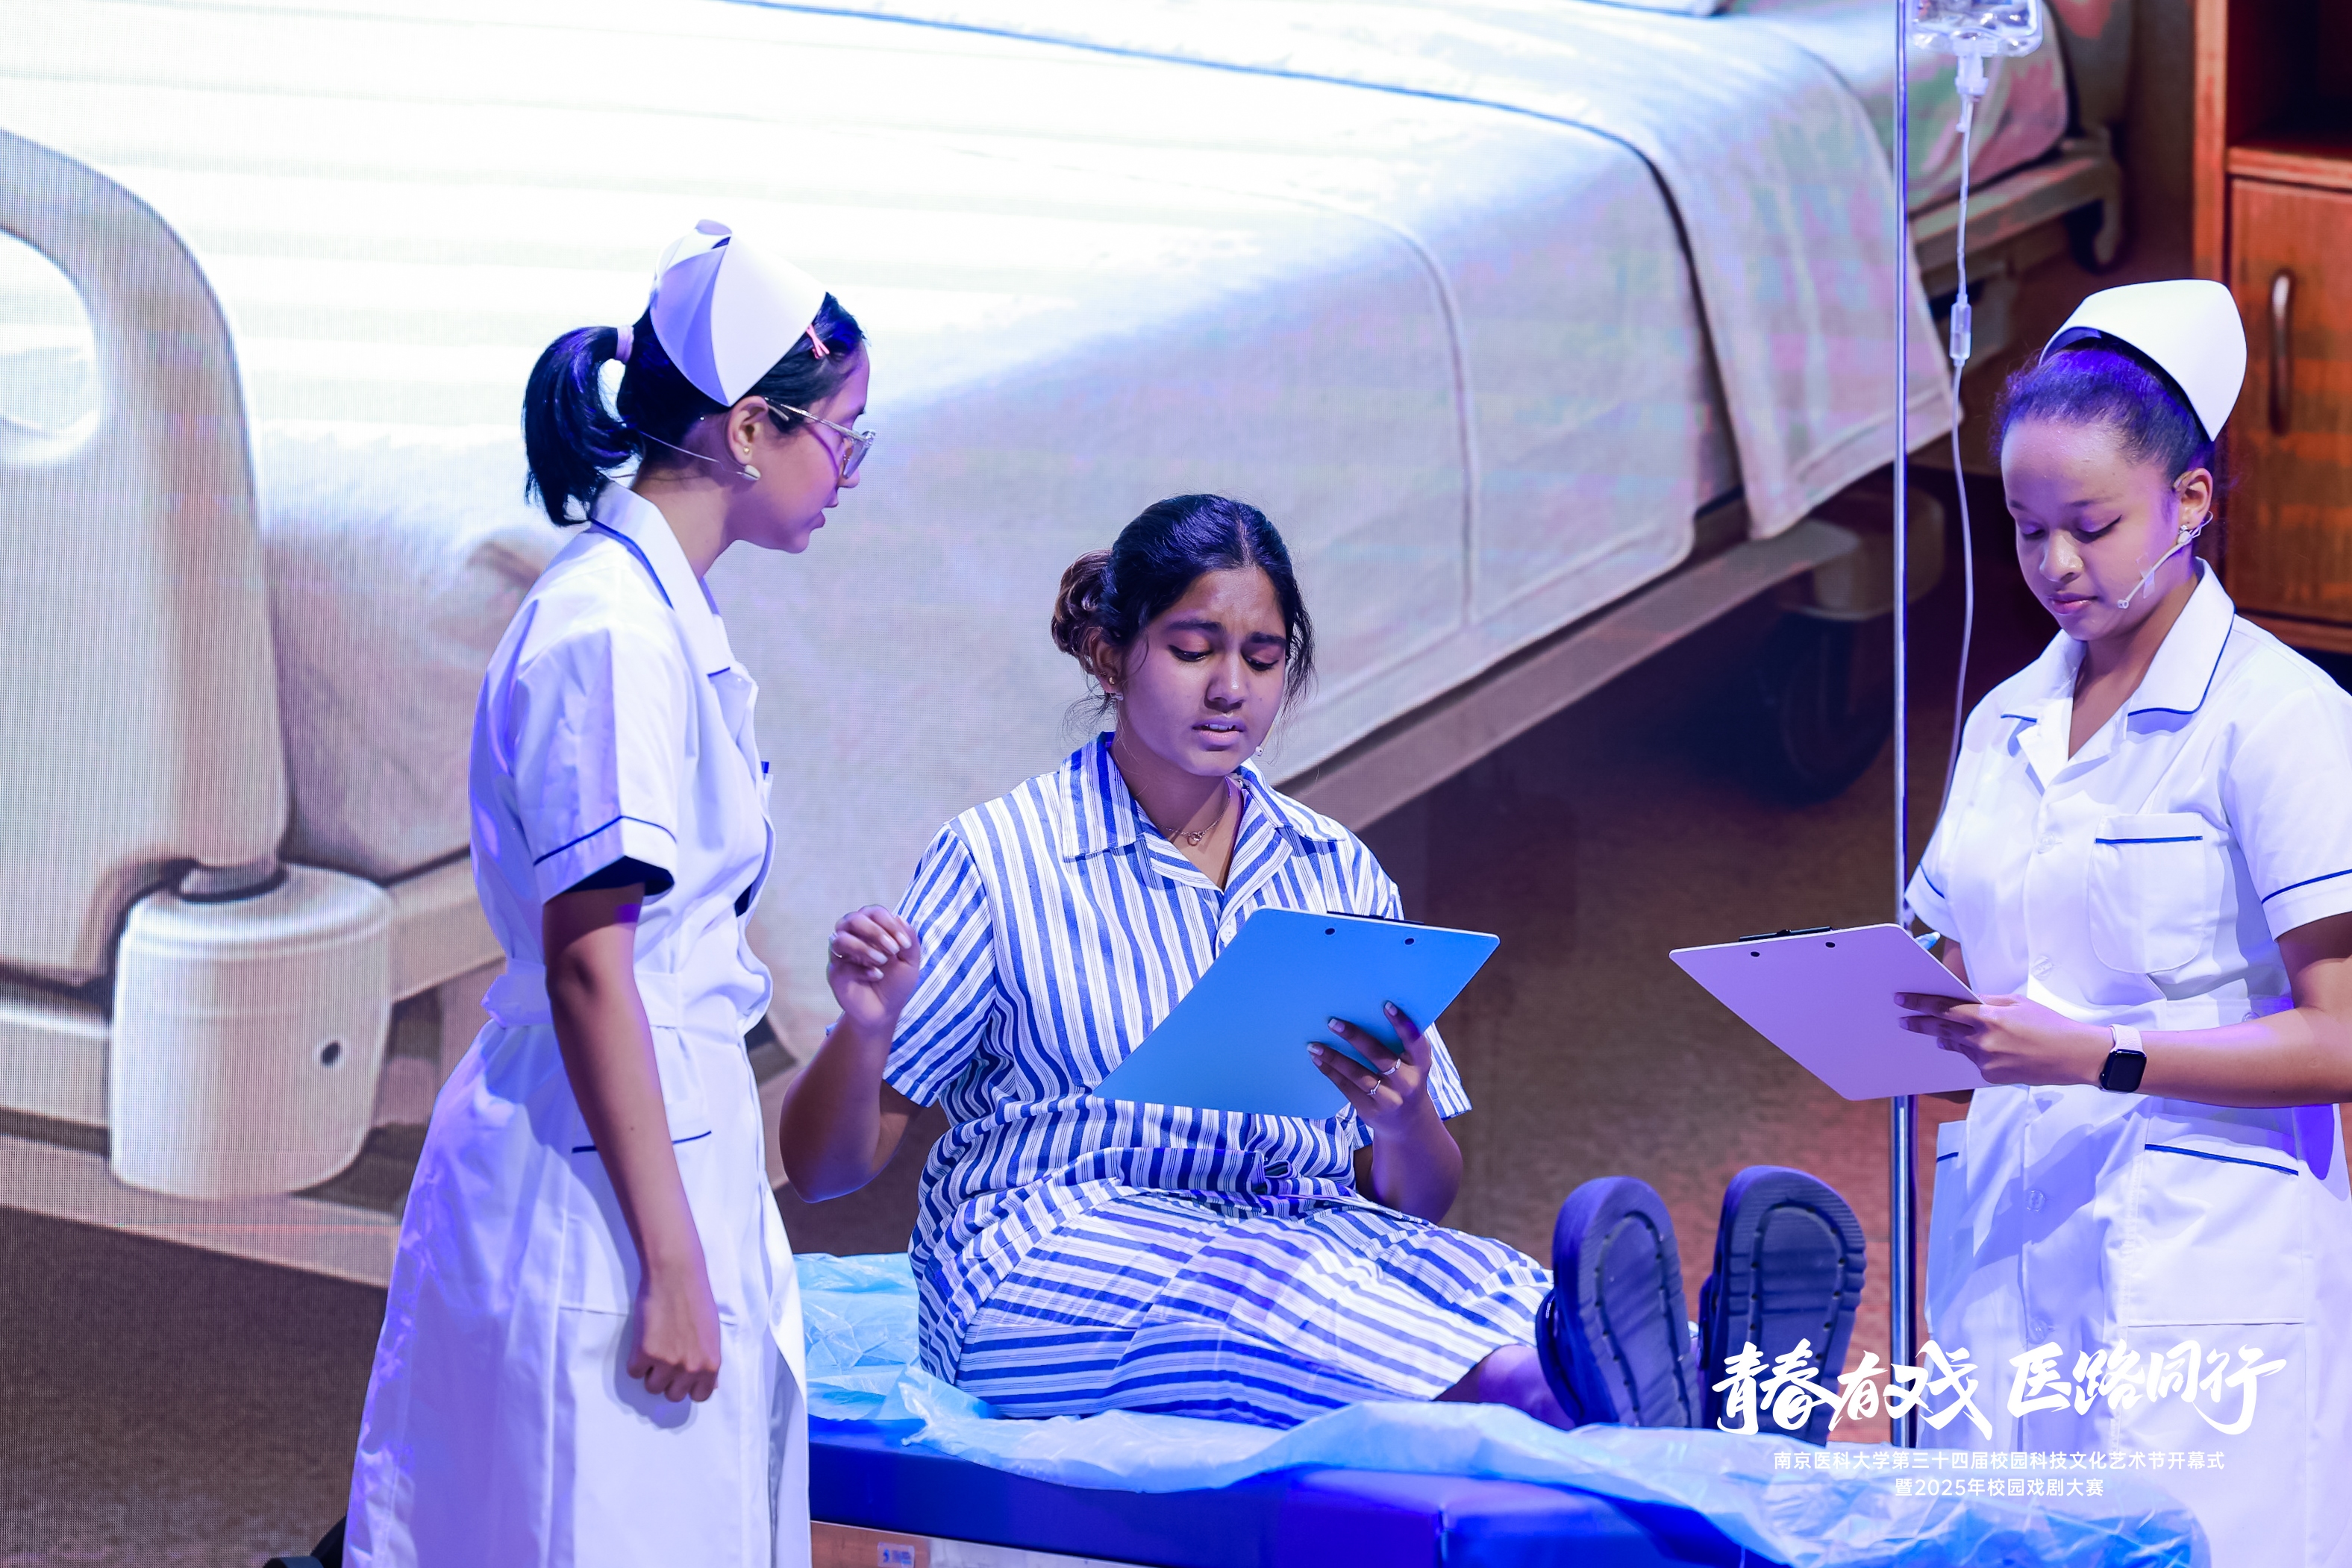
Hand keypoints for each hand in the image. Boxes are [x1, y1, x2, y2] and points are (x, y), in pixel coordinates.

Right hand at [629, 1259, 722, 1402]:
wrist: (676, 1275)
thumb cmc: (696, 1299)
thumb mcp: (712, 1334)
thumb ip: (709, 1361)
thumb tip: (712, 1386)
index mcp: (711, 1364)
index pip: (700, 1396)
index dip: (689, 1385)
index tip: (683, 1374)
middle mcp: (691, 1368)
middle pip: (673, 1395)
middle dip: (668, 1379)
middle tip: (666, 1355)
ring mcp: (668, 1363)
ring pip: (652, 1387)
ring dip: (650, 1371)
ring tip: (655, 1345)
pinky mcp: (645, 1354)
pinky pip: (634, 1372)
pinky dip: (635, 1359)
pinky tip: (644, 1339)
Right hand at [827, 906, 920, 1031]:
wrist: (885, 1012)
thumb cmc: (896, 983)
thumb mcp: (910, 962)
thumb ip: (909, 939)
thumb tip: (899, 917)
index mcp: (871, 930)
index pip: (873, 912)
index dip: (888, 923)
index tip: (904, 944)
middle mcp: (853, 938)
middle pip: (853, 920)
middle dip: (875, 932)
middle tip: (893, 950)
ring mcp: (842, 955)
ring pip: (840, 939)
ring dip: (864, 948)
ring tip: (882, 961)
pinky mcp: (836, 973)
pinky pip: (841, 964)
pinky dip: (861, 969)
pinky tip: (876, 976)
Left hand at [1310, 1003, 1434, 1137]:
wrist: (1408, 1123)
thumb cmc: (1406, 1079)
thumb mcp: (1413, 1064)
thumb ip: (1401, 1043)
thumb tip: (1369, 1010)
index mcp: (1420, 1063)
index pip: (1415, 1041)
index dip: (1402, 1024)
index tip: (1386, 1005)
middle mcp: (1407, 1082)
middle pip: (1379, 1056)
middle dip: (1355, 1037)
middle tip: (1333, 1022)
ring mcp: (1389, 1098)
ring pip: (1357, 1074)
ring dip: (1334, 1057)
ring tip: (1314, 1045)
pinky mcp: (1370, 1110)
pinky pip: (1347, 1087)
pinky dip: (1330, 1072)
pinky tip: (1318, 1060)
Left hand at [1895, 991, 2110, 1086]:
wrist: (2074, 1055)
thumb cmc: (2049, 1024)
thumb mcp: (2017, 1003)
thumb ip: (1987, 1002)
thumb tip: (1965, 1001)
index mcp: (1988, 1017)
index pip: (1944, 1009)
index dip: (1920, 1004)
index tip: (1902, 1000)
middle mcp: (1982, 1040)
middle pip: (1941, 1029)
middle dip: (1920, 1024)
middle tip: (1904, 1020)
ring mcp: (1986, 1061)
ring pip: (1958, 1046)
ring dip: (1949, 1038)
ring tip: (1943, 1033)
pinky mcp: (1991, 1076)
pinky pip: (1974, 1061)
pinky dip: (1974, 1052)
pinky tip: (1986, 1047)